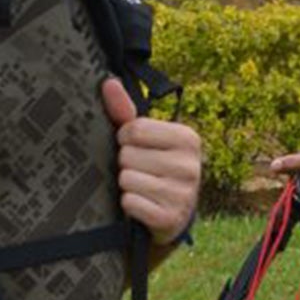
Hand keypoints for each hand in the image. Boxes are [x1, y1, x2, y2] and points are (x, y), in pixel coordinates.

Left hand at [102, 76, 201, 243]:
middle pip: (128, 155)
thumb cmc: (156, 168)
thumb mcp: (146, 139)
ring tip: (142, 188)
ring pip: (127, 179)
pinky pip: (130, 202)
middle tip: (141, 172)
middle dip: (125, 164)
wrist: (174, 214)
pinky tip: (142, 205)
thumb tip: (109, 82)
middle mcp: (191, 165)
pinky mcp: (171, 217)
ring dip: (126, 185)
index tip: (135, 148)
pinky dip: (129, 205)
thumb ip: (125, 111)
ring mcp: (183, 193)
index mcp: (187, 138)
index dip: (125, 139)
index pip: (134, 129)